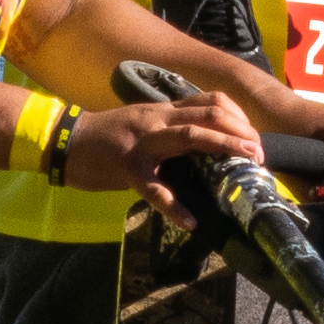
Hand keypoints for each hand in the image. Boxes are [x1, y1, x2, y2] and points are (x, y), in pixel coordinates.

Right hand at [65, 94, 265, 196]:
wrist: (64, 139)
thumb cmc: (106, 136)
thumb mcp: (144, 123)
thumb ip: (171, 129)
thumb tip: (205, 146)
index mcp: (164, 110)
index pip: (211, 102)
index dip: (239, 117)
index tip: (255, 137)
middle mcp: (158, 119)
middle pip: (210, 113)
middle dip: (241, 132)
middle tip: (260, 154)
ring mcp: (144, 142)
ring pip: (191, 136)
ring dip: (224, 147)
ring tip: (248, 164)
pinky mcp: (128, 168)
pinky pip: (155, 188)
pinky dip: (175, 207)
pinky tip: (190, 222)